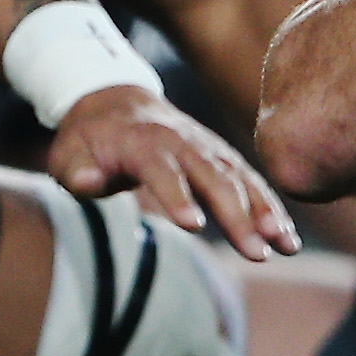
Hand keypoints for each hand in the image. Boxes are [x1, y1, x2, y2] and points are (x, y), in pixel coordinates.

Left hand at [46, 83, 295, 253]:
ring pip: (241, 180)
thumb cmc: (88, 139)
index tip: (194, 225)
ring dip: (265, 213)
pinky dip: (272, 208)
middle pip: (214, 179)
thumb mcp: (67, 154)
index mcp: (142, 142)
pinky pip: (252, 182)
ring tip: (284, 247)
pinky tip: (288, 240)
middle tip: (256, 254)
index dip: (177, 196)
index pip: (162, 171)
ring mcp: (207, 148)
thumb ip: (77, 172)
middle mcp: (182, 142)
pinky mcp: (222, 158)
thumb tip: (88, 182)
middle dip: (237, 217)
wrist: (115, 101)